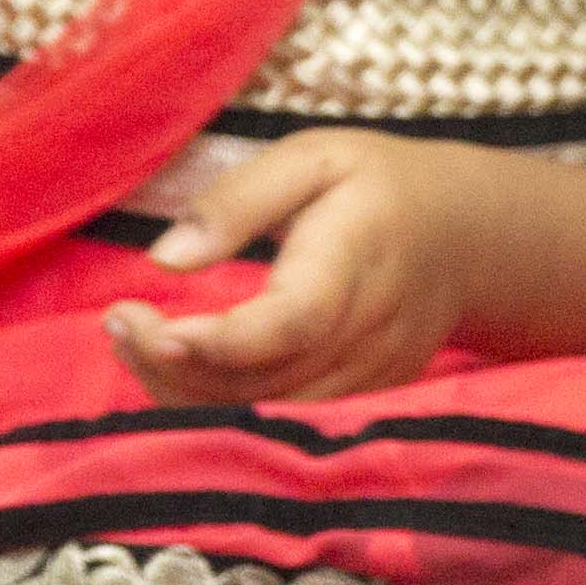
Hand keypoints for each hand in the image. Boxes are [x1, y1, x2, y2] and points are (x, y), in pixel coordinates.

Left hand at [102, 133, 501, 403]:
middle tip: (118, 321)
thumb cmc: (377, 186)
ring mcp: (368, 381)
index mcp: (355, 262)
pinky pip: (280, 425)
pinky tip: (177, 369)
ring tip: (132, 340)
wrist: (468, 238)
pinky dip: (219, 407)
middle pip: (262, 384)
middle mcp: (367, 335)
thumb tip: (163, 259)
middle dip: (172, 366)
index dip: (215, 341)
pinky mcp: (360, 403)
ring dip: (185, 393)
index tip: (146, 325)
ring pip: (264, 418)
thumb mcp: (312, 159)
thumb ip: (238, 202)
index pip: (288, 323)